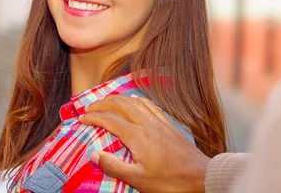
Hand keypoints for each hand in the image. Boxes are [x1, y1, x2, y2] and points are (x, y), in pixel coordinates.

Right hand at [79, 95, 210, 192]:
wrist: (199, 176)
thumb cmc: (168, 181)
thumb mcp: (137, 179)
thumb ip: (114, 166)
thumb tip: (93, 154)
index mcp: (136, 135)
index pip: (109, 120)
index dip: (93, 117)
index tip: (81, 119)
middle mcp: (146, 123)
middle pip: (120, 105)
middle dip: (102, 103)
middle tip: (89, 107)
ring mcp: (158, 122)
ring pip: (134, 102)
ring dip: (118, 99)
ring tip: (107, 101)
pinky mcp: (168, 124)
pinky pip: (150, 105)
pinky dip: (138, 100)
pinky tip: (136, 101)